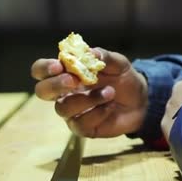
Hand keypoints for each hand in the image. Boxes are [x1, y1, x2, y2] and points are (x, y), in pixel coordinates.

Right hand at [31, 48, 148, 137]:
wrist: (140, 101)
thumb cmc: (123, 79)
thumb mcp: (118, 63)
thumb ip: (104, 57)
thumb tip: (89, 52)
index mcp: (66, 73)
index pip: (41, 70)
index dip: (44, 68)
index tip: (59, 65)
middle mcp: (64, 93)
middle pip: (42, 91)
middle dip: (55, 85)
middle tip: (74, 80)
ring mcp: (72, 112)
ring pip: (62, 108)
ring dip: (86, 99)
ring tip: (109, 92)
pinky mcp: (82, 128)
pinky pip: (79, 124)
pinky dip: (96, 113)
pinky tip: (110, 106)